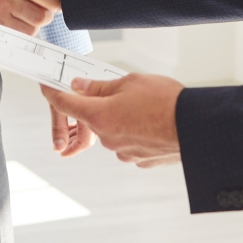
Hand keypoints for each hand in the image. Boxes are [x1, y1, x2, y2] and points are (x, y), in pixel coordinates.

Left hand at [42, 73, 183, 167]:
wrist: (195, 127)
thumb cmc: (165, 101)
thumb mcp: (130, 82)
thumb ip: (101, 86)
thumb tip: (81, 86)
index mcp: (99, 115)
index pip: (65, 104)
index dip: (53, 94)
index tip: (47, 88)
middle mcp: (106, 138)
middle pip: (94, 118)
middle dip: (104, 104)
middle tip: (126, 92)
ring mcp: (122, 152)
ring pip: (113, 130)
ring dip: (123, 119)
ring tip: (148, 108)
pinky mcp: (138, 160)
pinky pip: (130, 143)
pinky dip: (136, 133)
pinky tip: (153, 124)